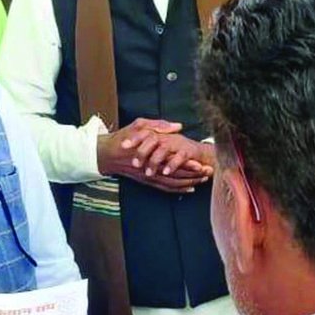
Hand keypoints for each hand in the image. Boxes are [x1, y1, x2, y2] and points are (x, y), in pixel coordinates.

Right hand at [97, 119, 214, 192]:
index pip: (173, 161)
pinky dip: (178, 189)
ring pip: (172, 183)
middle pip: (176, 174)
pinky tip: (189, 188)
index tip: (201, 164)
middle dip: (194, 174)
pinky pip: (165, 188)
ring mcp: (149, 177)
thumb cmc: (123, 138)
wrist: (105, 154)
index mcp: (151, 154)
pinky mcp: (146, 181)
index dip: (188, 164)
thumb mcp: (139, 125)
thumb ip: (159, 125)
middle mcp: (151, 168)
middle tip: (209, 172)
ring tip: (204, 179)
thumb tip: (177, 126)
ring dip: (189, 182)